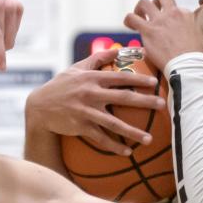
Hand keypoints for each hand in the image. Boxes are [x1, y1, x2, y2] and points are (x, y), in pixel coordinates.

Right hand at [26, 47, 164, 155]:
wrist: (40, 106)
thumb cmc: (61, 85)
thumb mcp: (76, 68)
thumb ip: (98, 58)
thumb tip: (118, 49)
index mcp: (92, 78)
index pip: (120, 77)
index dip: (138, 79)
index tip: (155, 83)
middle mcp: (91, 93)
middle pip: (123, 97)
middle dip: (145, 101)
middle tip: (162, 105)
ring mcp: (86, 111)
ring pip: (114, 123)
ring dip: (133, 132)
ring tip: (149, 139)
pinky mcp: (80, 126)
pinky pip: (101, 138)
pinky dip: (115, 146)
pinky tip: (128, 152)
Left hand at [123, 0, 202, 70]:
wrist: (189, 66)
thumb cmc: (195, 58)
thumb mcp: (199, 37)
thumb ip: (191, 30)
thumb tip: (186, 33)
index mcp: (186, 15)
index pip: (176, 8)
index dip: (171, 16)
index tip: (169, 27)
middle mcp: (173, 13)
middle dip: (156, 1)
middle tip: (152, 13)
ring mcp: (160, 20)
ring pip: (144, 2)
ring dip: (139, 8)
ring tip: (138, 17)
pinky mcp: (148, 30)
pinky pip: (132, 18)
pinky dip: (129, 20)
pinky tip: (130, 26)